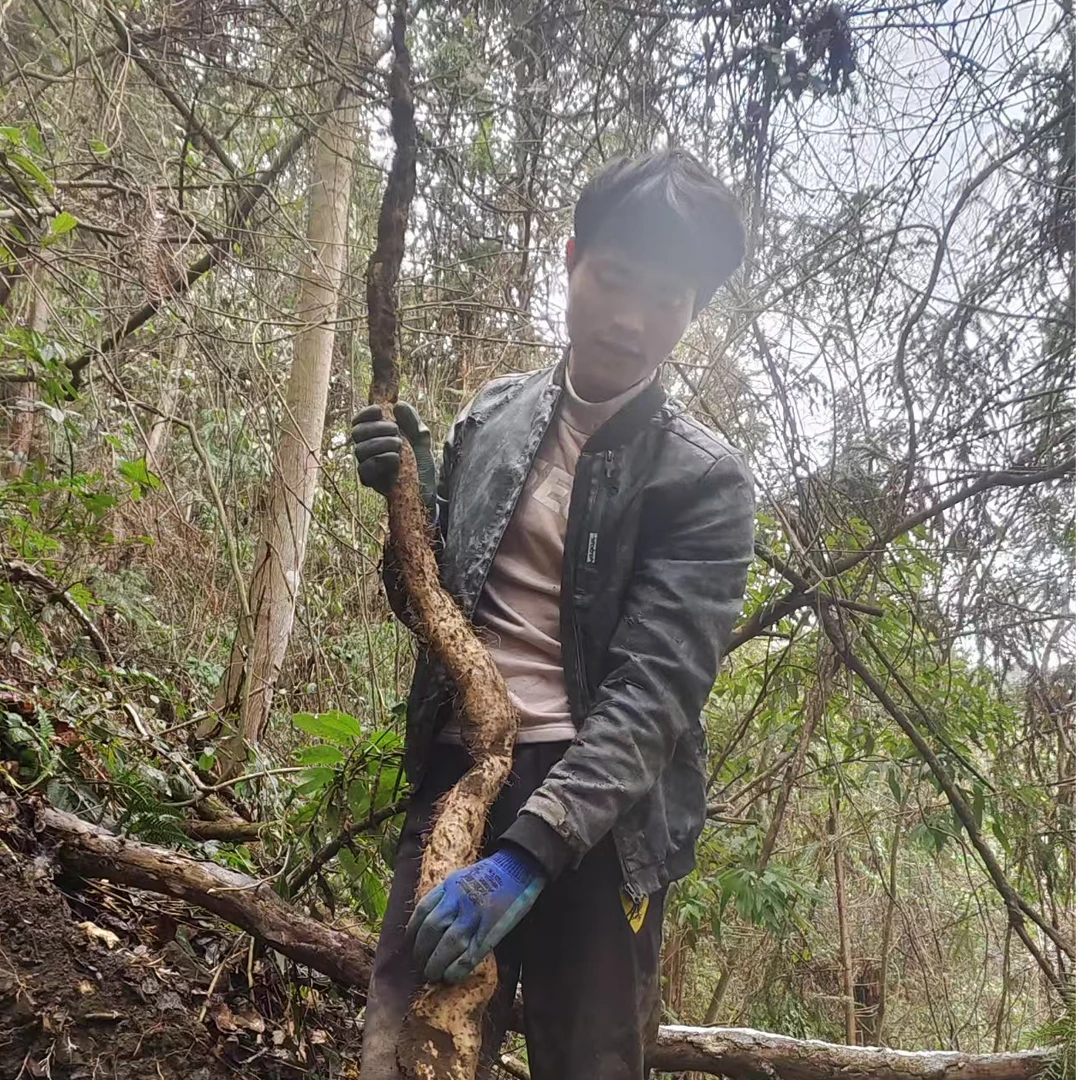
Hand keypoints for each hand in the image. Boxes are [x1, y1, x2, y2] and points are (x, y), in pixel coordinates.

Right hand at [350, 402, 435, 506]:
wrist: (428, 487)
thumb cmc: (421, 461)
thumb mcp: (421, 436)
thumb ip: (412, 420)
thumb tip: (398, 405)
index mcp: (375, 435)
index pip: (359, 420)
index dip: (366, 413)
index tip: (380, 410)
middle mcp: (367, 448)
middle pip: (357, 432)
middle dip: (376, 427)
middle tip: (396, 430)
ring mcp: (367, 464)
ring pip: (360, 449)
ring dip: (381, 443)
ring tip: (399, 445)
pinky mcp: (370, 481)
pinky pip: (365, 469)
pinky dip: (381, 460)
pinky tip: (395, 459)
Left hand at [406, 846, 545, 983]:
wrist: (522, 866)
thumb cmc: (494, 874)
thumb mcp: (464, 877)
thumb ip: (449, 896)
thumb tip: (435, 924)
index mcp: (451, 885)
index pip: (422, 911)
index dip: (413, 931)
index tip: (410, 944)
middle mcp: (459, 900)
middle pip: (431, 929)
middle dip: (421, 951)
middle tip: (420, 965)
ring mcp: (475, 915)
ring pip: (447, 945)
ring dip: (435, 964)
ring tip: (433, 974)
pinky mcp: (491, 931)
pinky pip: (469, 955)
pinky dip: (457, 970)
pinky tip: (451, 977)